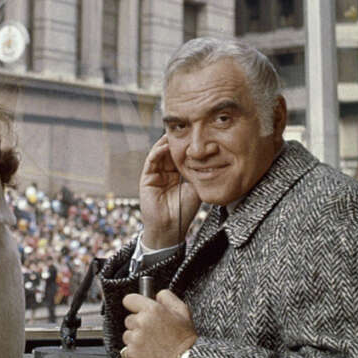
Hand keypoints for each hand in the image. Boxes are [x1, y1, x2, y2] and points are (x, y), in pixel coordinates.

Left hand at [120, 288, 196, 357]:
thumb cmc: (185, 339)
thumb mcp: (182, 311)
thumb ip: (167, 297)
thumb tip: (156, 294)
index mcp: (151, 310)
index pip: (129, 300)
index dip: (134, 304)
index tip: (137, 309)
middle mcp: (141, 323)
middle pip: (129, 319)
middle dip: (138, 324)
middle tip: (153, 331)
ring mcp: (135, 339)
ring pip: (127, 335)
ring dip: (136, 338)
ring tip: (152, 344)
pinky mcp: (131, 354)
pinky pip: (127, 350)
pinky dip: (136, 352)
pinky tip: (149, 352)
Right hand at [139, 135, 199, 249]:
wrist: (171, 228)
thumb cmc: (185, 211)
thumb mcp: (196, 188)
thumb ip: (199, 173)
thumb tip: (210, 157)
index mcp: (178, 176)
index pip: (182, 156)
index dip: (187, 146)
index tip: (195, 135)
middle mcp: (166, 173)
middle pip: (170, 152)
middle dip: (176, 140)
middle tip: (184, 128)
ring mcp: (156, 175)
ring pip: (160, 153)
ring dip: (166, 143)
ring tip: (174, 133)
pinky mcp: (147, 178)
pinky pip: (152, 161)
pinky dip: (158, 151)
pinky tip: (166, 145)